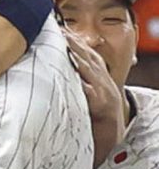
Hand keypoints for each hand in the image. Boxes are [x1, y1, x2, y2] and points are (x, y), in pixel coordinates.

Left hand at [64, 29, 124, 165]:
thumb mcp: (84, 96)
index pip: (88, 54)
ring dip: (77, 53)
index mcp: (100, 78)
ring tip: (63, 41)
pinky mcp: (101, 105)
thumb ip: (75, 82)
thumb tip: (57, 69)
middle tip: (58, 28)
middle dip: (73, 41)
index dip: (75, 41)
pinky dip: (81, 78)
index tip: (60, 28)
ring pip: (90, 68)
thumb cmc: (92, 118)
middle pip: (88, 56)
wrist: (110, 140)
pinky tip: (71, 68)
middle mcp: (104, 82)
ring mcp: (104, 92)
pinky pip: (90, 89)